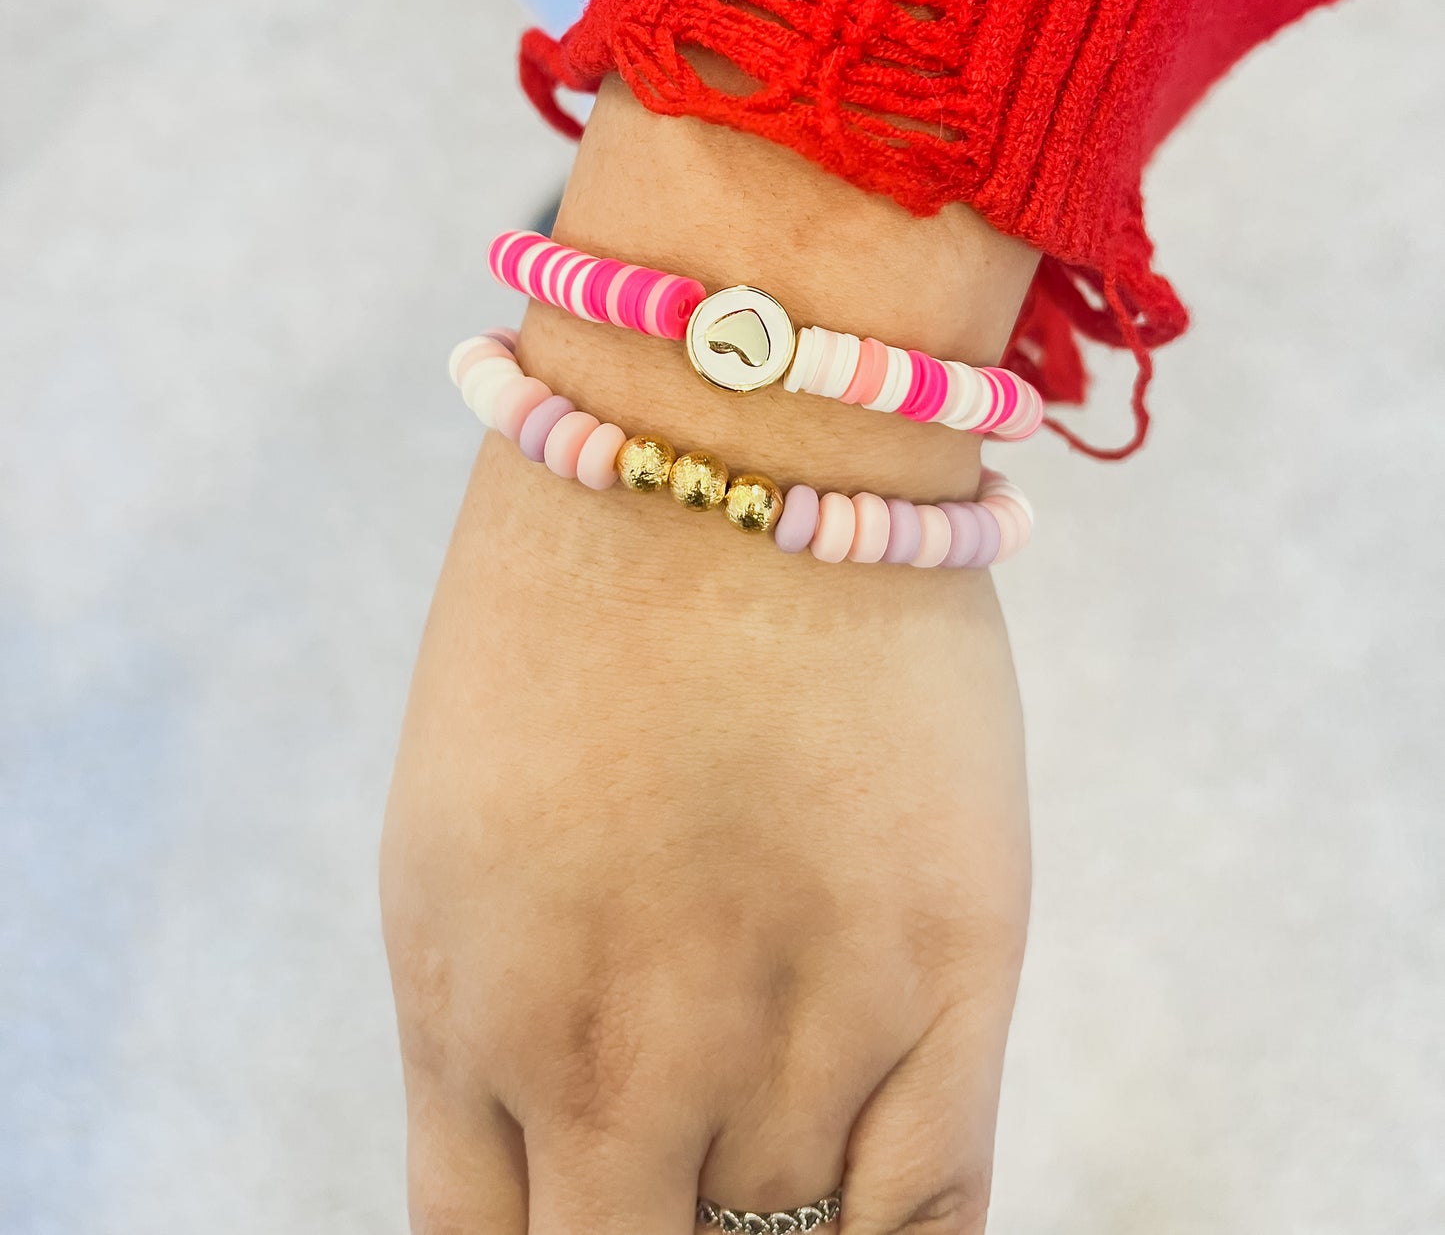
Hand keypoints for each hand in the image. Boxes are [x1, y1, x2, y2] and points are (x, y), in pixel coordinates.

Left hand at [382, 78, 1038, 1233]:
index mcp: (466, 1005)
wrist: (730, 426)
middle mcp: (612, 1052)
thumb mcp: (475, 816)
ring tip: (777, 1177)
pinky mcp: (943, 973)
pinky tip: (877, 1227)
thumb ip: (508, 1012)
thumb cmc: (580, 597)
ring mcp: (784, 1026)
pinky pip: (930, 1223)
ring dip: (776, 1233)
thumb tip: (582, 1155)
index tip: (602, 1224)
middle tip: (697, 1196)